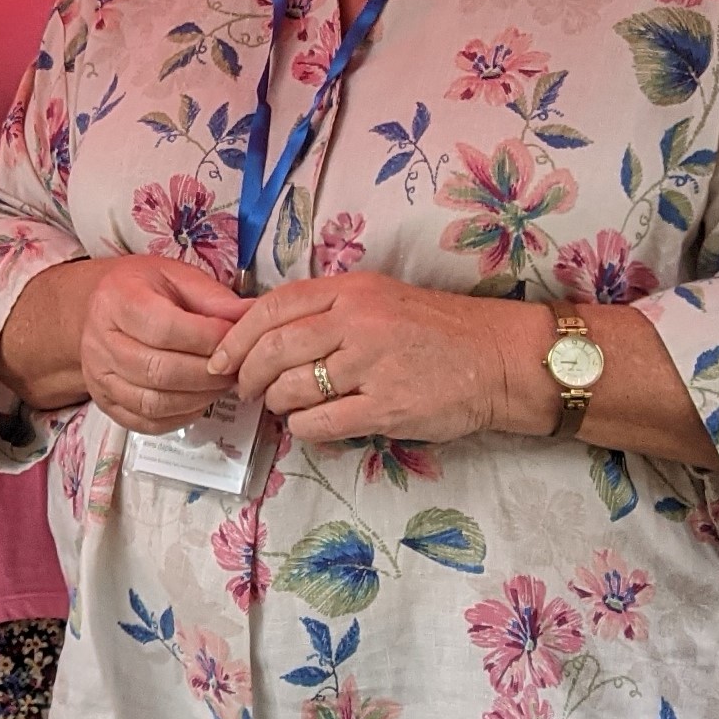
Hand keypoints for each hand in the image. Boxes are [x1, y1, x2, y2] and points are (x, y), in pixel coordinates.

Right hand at [79, 255, 247, 432]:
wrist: (101, 309)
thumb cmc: (142, 290)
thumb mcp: (176, 276)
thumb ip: (213, 298)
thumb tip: (250, 316)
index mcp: (117, 300)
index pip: (164, 329)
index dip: (207, 340)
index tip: (235, 340)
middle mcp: (100, 341)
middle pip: (159, 370)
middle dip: (207, 374)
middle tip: (234, 369)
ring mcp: (99, 376)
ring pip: (153, 402)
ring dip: (198, 398)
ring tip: (220, 384)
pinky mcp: (105, 402)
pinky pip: (146, 421)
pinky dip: (180, 416)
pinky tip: (198, 400)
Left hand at [211, 271, 539, 447]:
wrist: (498, 359)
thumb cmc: (436, 330)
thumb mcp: (379, 299)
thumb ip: (326, 310)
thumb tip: (264, 335)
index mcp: (350, 290)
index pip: (272, 308)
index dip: (235, 338)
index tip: (220, 360)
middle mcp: (357, 322)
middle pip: (273, 351)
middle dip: (246, 377)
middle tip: (244, 392)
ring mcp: (372, 365)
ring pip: (291, 389)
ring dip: (276, 404)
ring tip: (283, 408)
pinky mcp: (387, 407)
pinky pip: (321, 423)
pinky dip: (304, 428)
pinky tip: (311, 426)